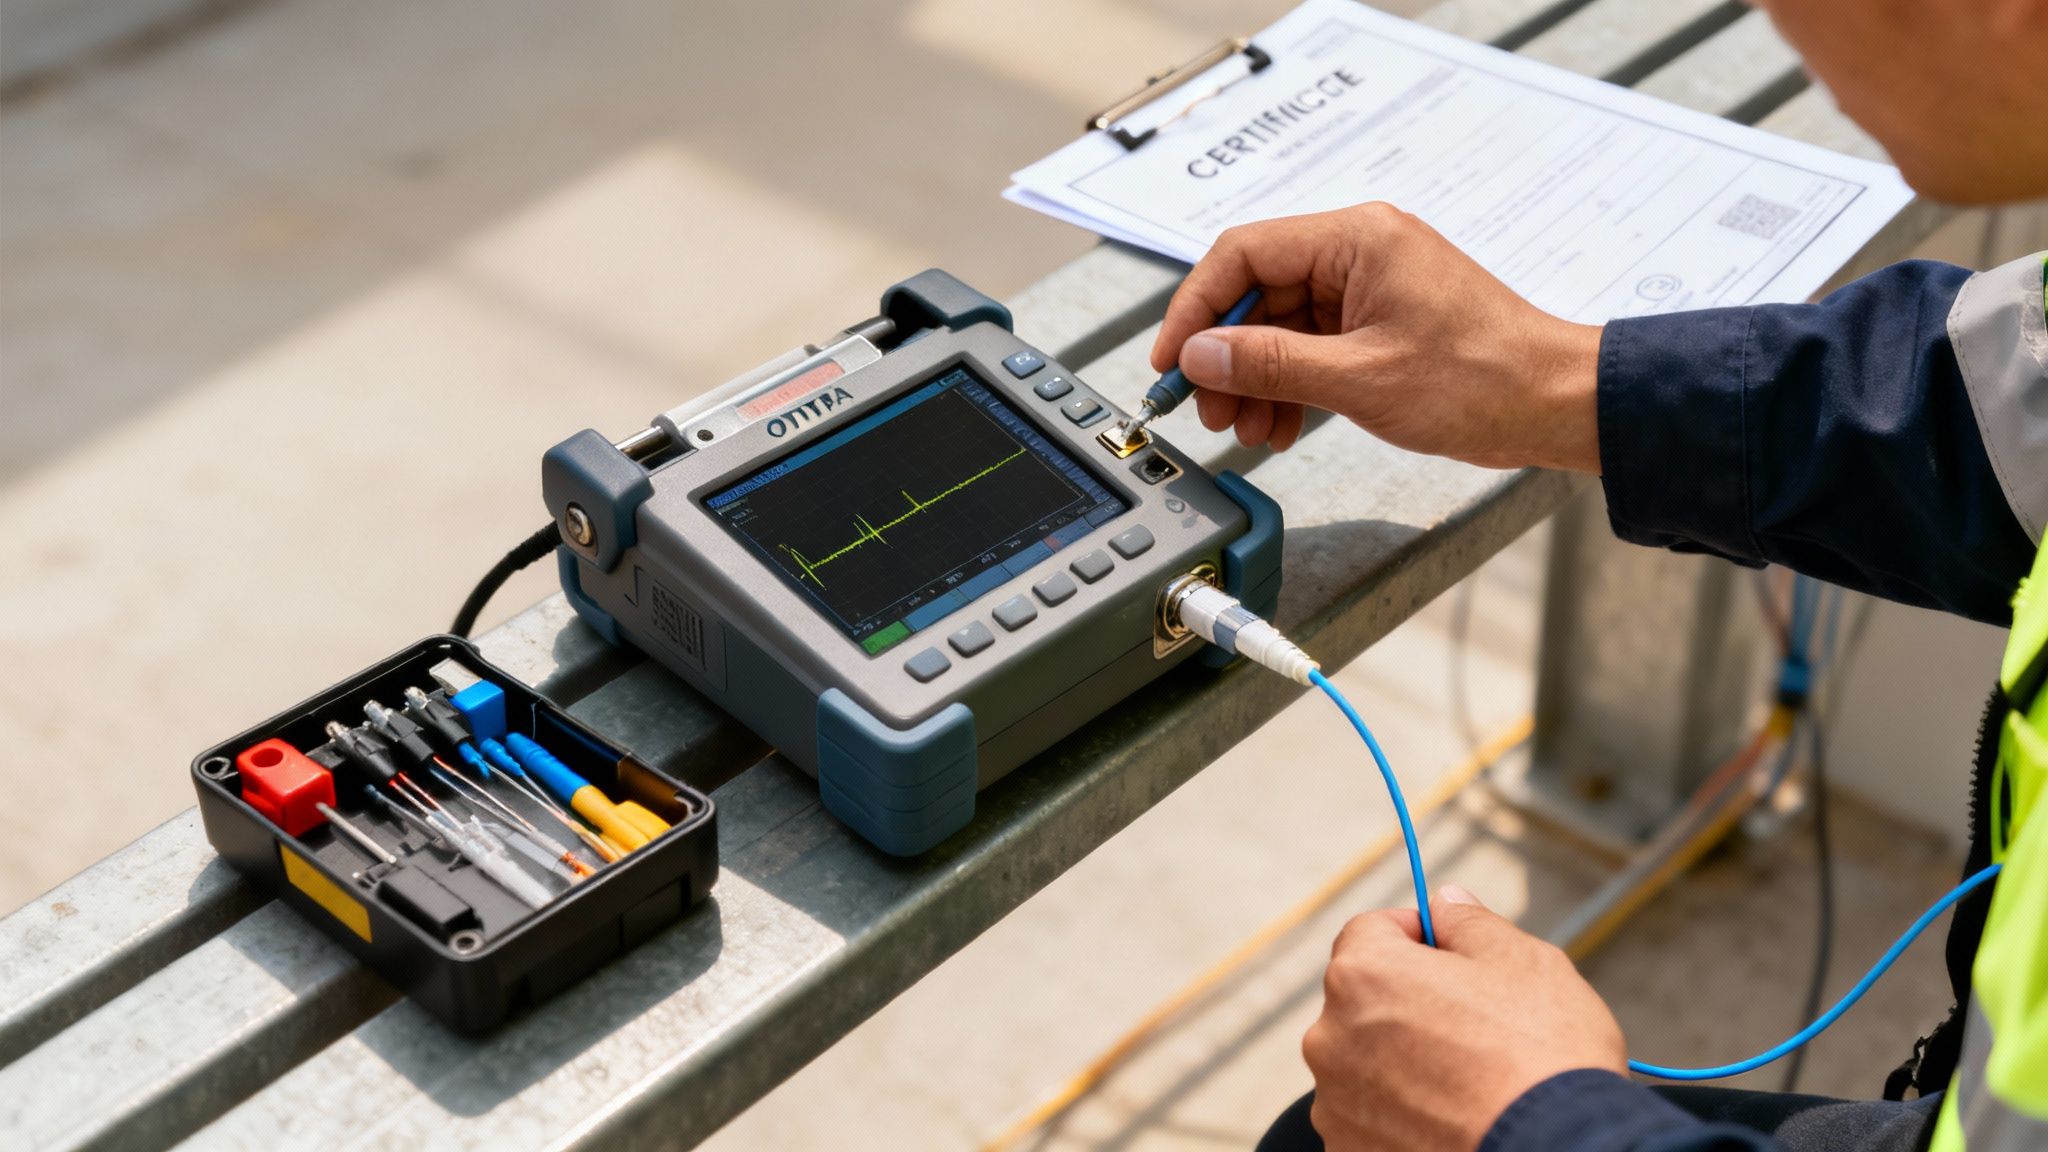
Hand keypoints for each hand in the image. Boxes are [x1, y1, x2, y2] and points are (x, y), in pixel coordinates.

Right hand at [1149, 204, 1602, 470]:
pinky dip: (1288, 386)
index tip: (1171, 359)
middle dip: (1226, 356)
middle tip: (1208, 408)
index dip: (1195, 308)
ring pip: (1280, 326)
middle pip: (1257, 293)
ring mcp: (1369, 288)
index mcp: (1356, 239)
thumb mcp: (1360, 378)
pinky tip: (1280, 425)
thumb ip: (1271, 363)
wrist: (1552, 404)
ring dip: (1254, 379)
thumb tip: (1202, 354)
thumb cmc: (1482, 379)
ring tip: (1246, 429)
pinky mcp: (1379, 323)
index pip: (1243, 255)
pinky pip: (1311, 347)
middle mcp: (1359, 251)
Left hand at [1303, 886, 1626, 1151]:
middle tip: (1475, 1025)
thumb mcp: (1523, 961)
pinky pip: (1371, 1116)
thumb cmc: (1542, 1057)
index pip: (1372, 930)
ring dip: (1403, 1060)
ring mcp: (1336, 1102)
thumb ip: (1470, 923)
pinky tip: (1451, 1118)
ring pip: (1367, 1060)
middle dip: (1411, 1001)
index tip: (1452, 954)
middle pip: (1366, 998)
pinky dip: (1402, 1114)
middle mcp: (1331, 1036)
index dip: (1416, 934)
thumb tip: (1445, 902)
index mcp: (1363, 974)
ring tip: (1470, 1080)